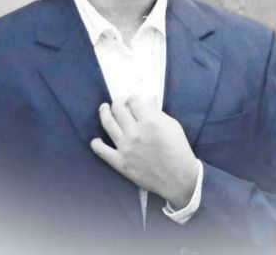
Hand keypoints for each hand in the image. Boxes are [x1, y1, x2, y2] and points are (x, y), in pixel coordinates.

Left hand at [90, 94, 198, 208]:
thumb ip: (157, 112)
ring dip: (104, 113)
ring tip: (104, 108)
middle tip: (119, 102)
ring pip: (108, 124)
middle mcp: (135, 132)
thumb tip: (148, 99)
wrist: (179, 178)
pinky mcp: (120, 163)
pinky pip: (102, 151)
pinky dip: (96, 144)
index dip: (132, 97)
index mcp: (150, 121)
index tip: (132, 99)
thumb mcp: (172, 126)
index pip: (133, 101)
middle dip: (118, 101)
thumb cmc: (178, 150)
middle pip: (118, 109)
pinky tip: (96, 140)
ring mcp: (126, 147)